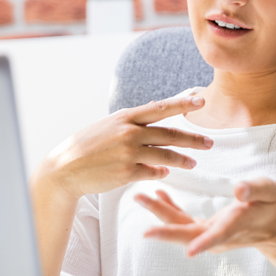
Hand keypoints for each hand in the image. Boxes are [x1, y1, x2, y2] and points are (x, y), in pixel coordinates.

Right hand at [37, 95, 213, 199]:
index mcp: (125, 117)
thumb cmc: (88, 146)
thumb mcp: (109, 125)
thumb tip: (156, 113)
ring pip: (166, 156)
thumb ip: (133, 122)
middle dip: (193, 139)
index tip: (201, 101)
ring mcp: (128, 153)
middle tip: (209, 142)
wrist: (66, 168)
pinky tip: (164, 173)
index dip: (182, 104)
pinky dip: (160, 173)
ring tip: (193, 163)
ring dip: (182, 160)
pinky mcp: (126, 172)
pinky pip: (152, 173)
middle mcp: (129, 133)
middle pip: (169, 135)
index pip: (160, 108)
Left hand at [134, 179, 275, 263]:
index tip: (190, 251)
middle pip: (189, 236)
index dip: (205, 243)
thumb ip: (255, 189)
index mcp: (236, 226)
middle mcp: (218, 235)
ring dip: (160, 214)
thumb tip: (239, 188)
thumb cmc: (270, 205)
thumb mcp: (269, 191)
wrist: (272, 226)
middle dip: (166, 232)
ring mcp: (209, 234)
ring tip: (140, 197)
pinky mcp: (204, 229)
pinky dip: (169, 208)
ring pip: (181, 227)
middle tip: (145, 231)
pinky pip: (182, 221)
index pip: (219, 236)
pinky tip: (158, 195)